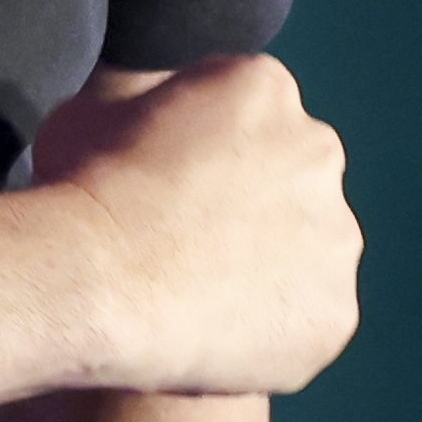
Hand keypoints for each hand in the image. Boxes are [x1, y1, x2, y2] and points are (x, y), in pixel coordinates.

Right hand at [33, 58, 358, 395]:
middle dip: (254, 203)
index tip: (170, 184)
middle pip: (292, 175)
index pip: (249, 111)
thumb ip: (146, 102)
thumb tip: (144, 112)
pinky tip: (215, 334)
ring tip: (198, 294)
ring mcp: (336, 236)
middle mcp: (318, 151)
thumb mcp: (94, 109)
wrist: (96, 283)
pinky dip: (271, 330)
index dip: (205, 149)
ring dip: (269, 266)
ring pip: (308, 250)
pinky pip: (307, 319)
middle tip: (188, 241)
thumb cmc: (85, 190)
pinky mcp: (334, 311)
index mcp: (265, 87)